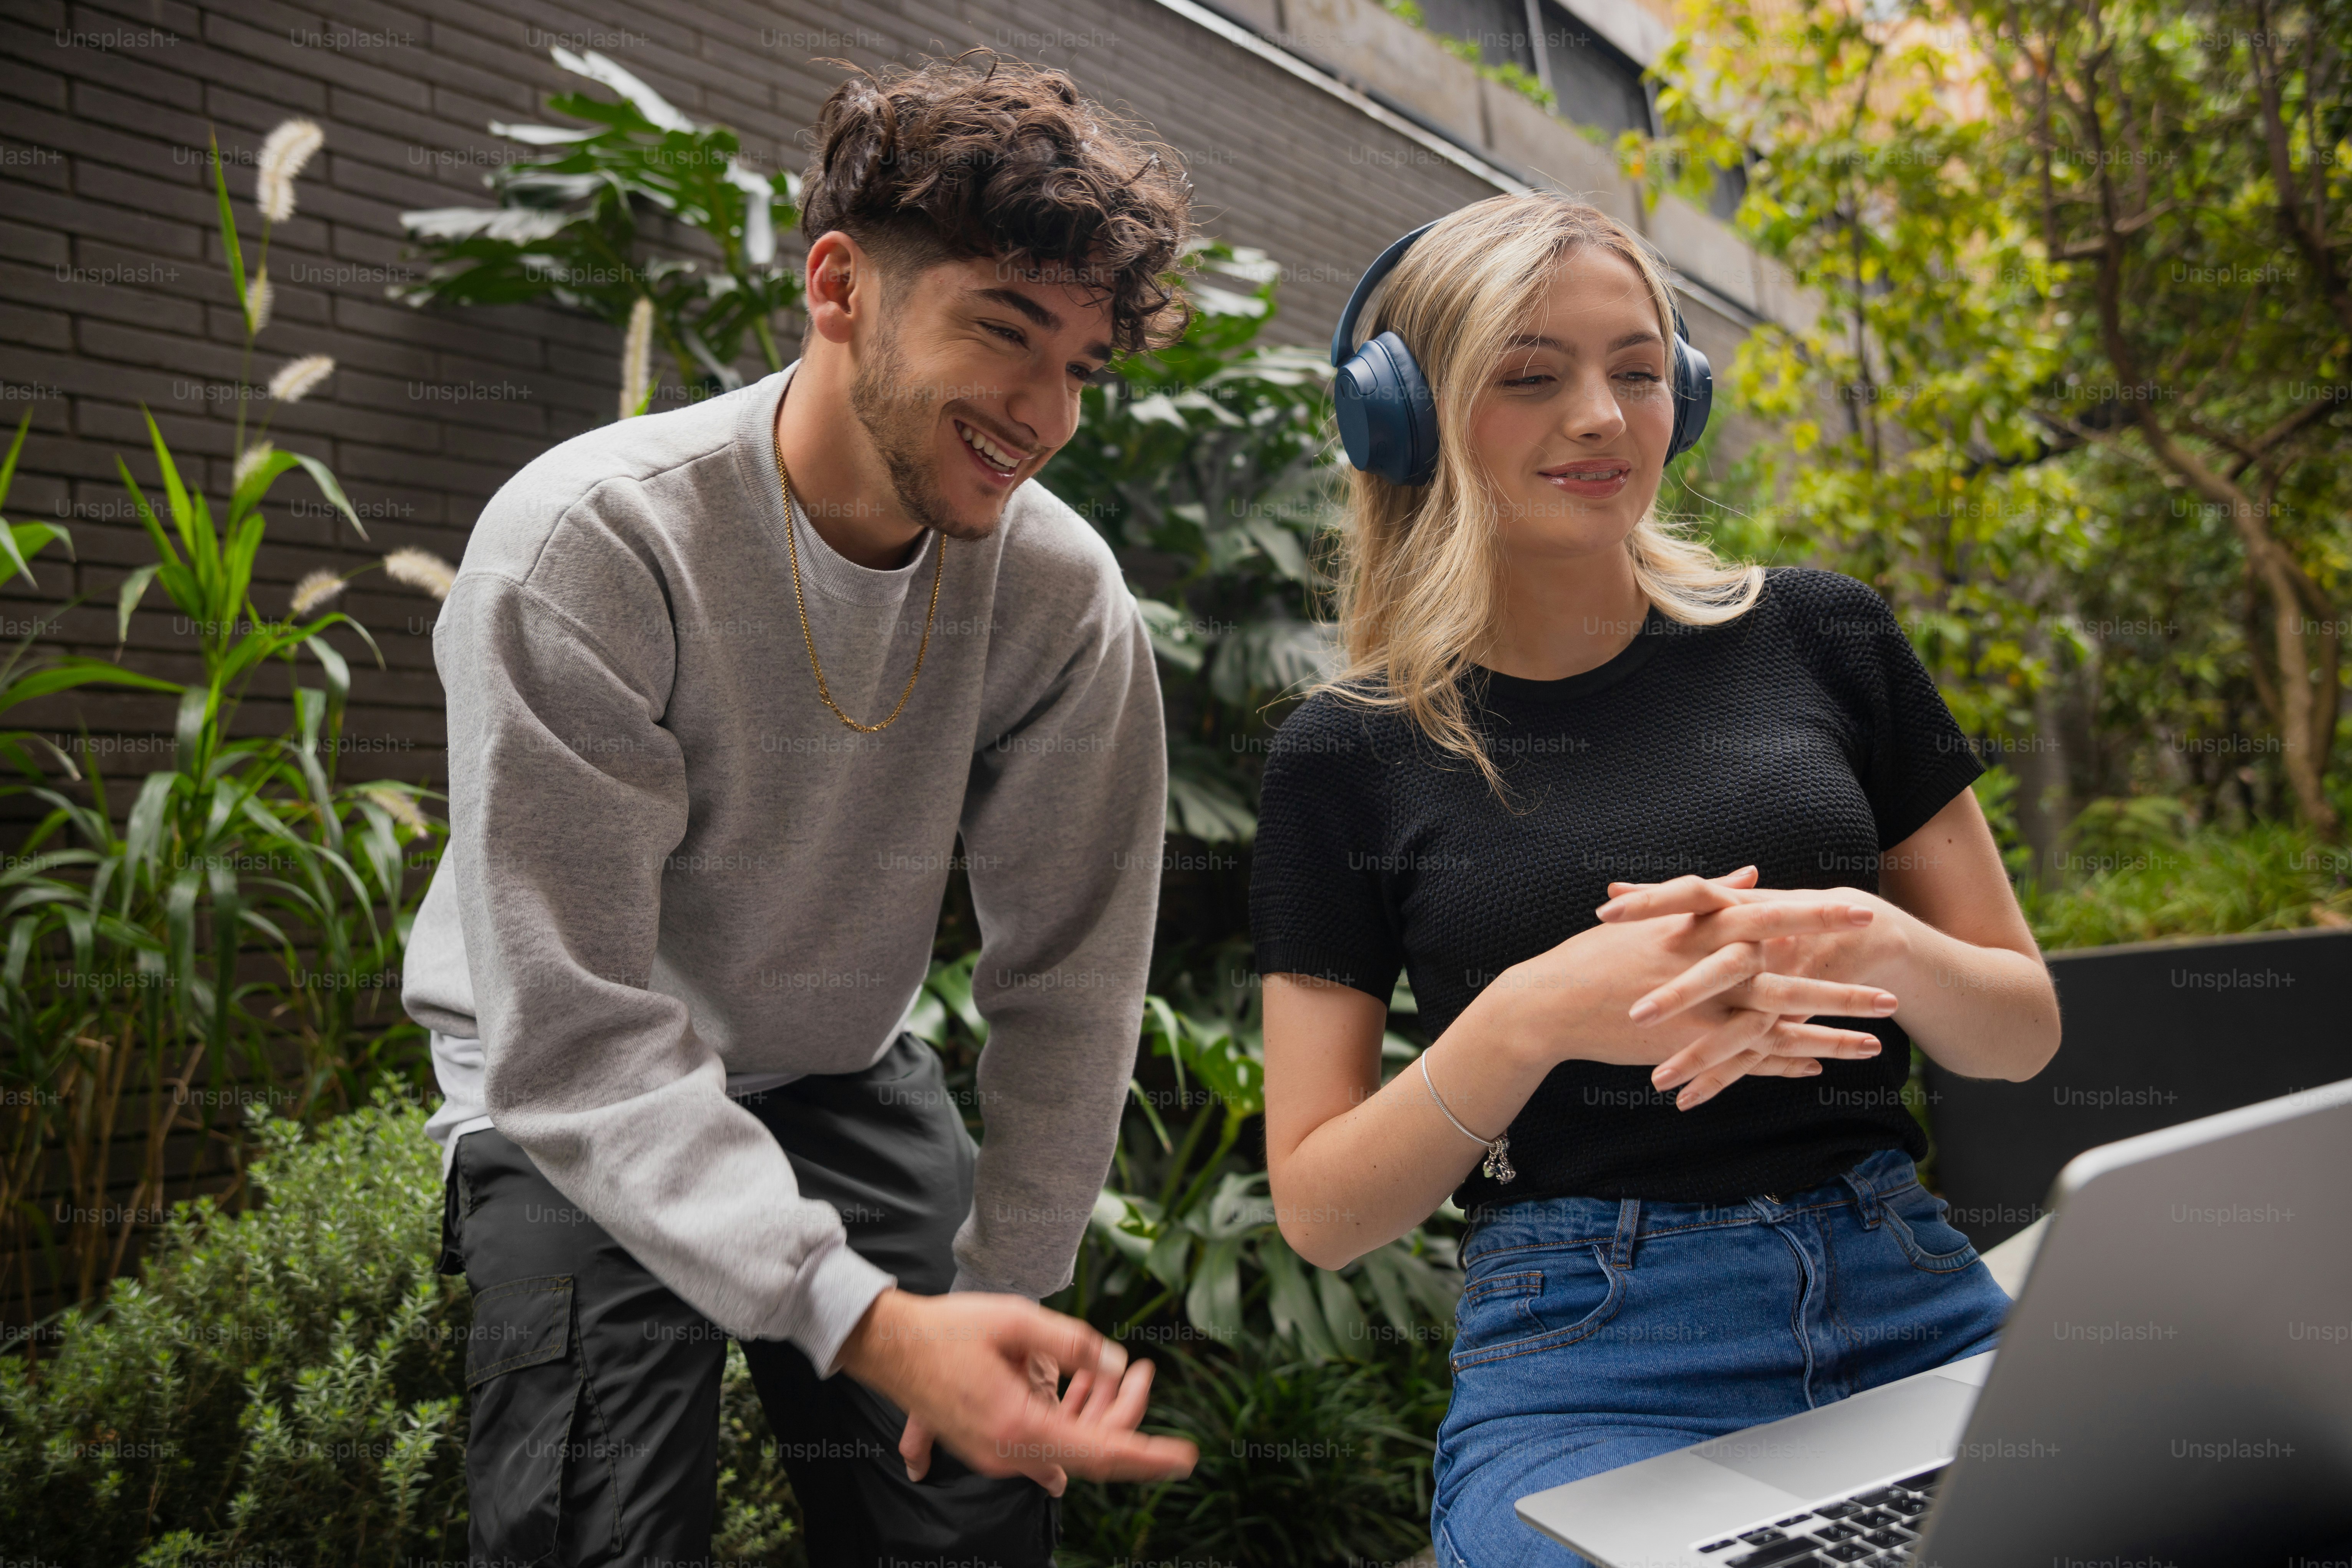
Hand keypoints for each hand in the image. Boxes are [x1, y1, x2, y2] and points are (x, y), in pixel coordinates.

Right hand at [836, 1288, 1196, 1496]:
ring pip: (1068, 1447)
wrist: (888, 1346)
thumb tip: (1114, 1361)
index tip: (1185, 1457)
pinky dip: (1069, 1418)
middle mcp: (1009, 1453)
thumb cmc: (947, 1330)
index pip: (1100, 1452)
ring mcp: (997, 1455)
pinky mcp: (990, 1447)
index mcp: (1018, 1426)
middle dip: (1123, 1415)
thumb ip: (1071, 1342)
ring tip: (1112, 1368)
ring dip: (1095, 1412)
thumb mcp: (1016, 1320)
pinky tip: (1079, 1385)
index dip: (1147, 1457)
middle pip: (1089, 1451)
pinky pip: (1045, 1444)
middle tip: (1140, 1371)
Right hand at [1488, 867, 1896, 1106]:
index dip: (1818, 918)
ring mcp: (1698, 1013)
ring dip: (1828, 1037)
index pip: (1771, 918)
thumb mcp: (1651, 917)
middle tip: (1892, 997)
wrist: (1549, 1003)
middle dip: (1843, 988)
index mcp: (1698, 930)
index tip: (1860, 914)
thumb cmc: (1594, 955)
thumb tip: (1752, 874)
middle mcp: (1705, 970)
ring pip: (1777, 1027)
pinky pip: (1746, 1059)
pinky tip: (1817, 1069)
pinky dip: (1783, 1064)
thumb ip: (1707, 895)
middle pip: (1788, 980)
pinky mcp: (1687, 1046)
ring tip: (1875, 1047)